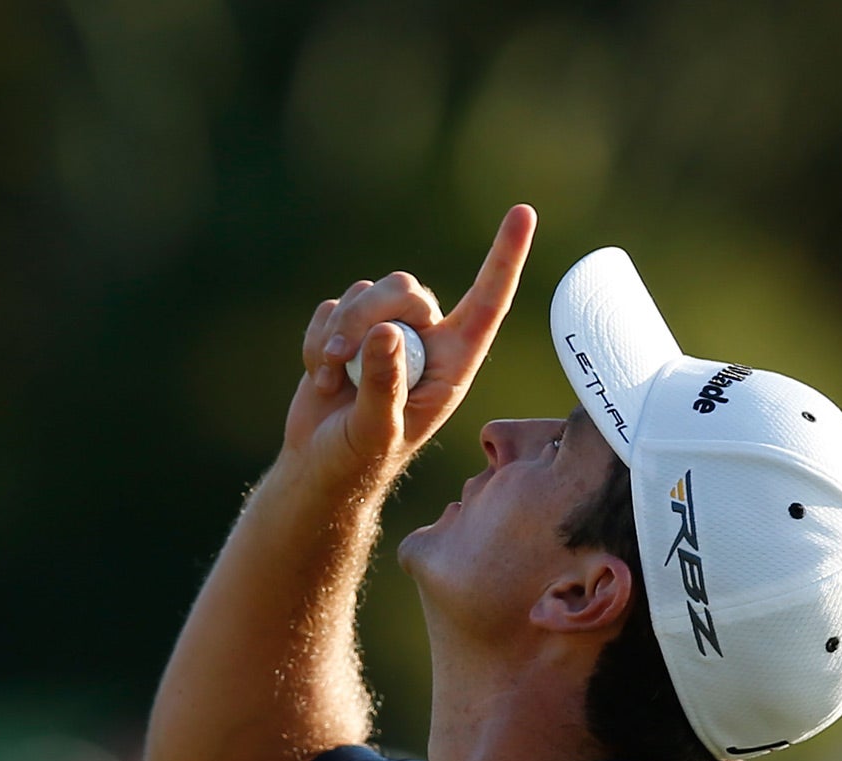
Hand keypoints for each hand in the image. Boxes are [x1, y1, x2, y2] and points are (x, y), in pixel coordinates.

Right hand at [282, 203, 536, 493]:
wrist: (320, 466)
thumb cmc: (360, 459)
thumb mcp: (376, 431)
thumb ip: (385, 384)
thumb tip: (388, 332)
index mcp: (453, 364)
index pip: (487, 302)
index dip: (505, 258)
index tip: (524, 213)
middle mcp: (427, 340)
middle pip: (407, 290)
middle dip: (369, 316)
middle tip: (342, 359)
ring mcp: (387, 331)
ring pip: (366, 292)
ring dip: (339, 332)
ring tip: (332, 378)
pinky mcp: (349, 328)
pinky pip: (332, 306)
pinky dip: (318, 339)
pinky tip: (322, 376)